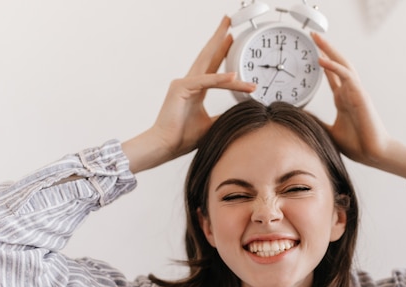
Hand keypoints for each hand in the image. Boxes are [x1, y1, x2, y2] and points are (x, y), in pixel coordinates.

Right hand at [123, 17, 255, 172]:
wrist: (165, 147)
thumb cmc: (182, 137)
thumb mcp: (212, 124)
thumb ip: (224, 115)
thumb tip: (241, 113)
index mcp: (195, 89)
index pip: (212, 66)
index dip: (222, 52)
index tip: (232, 39)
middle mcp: (189, 83)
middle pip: (207, 56)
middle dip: (219, 38)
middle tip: (228, 21)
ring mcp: (183, 84)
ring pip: (209, 67)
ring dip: (220, 50)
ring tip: (232, 35)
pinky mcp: (180, 89)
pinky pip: (205, 83)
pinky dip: (219, 80)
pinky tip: (233, 77)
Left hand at [312, 32, 405, 180]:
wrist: (373, 153)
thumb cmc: (357, 144)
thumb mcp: (329, 132)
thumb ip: (317, 122)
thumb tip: (300, 118)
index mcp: (343, 100)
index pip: (331, 76)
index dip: (323, 63)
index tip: (312, 52)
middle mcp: (349, 92)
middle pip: (336, 64)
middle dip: (325, 49)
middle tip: (312, 36)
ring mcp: (355, 92)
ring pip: (342, 64)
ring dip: (329, 50)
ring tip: (316, 38)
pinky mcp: (360, 95)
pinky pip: (346, 75)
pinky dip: (334, 66)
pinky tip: (321, 59)